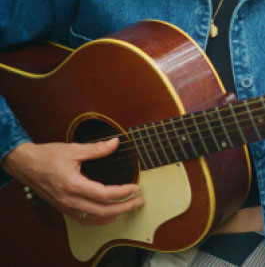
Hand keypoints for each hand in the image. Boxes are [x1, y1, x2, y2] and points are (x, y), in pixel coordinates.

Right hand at [1, 138, 142, 224]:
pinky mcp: (63, 208)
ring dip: (113, 215)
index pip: (104, 194)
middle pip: (102, 211)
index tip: (135, 187)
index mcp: (73, 185)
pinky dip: (99, 219)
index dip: (122, 193)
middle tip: (138, 201)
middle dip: (124, 207)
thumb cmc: (48, 156)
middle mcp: (70, 200)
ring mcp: (66, 206)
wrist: (26, 165)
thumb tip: (115, 143)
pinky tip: (108, 215)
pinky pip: (83, 219)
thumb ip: (96, 149)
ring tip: (128, 208)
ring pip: (93, 219)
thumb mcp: (73, 149)